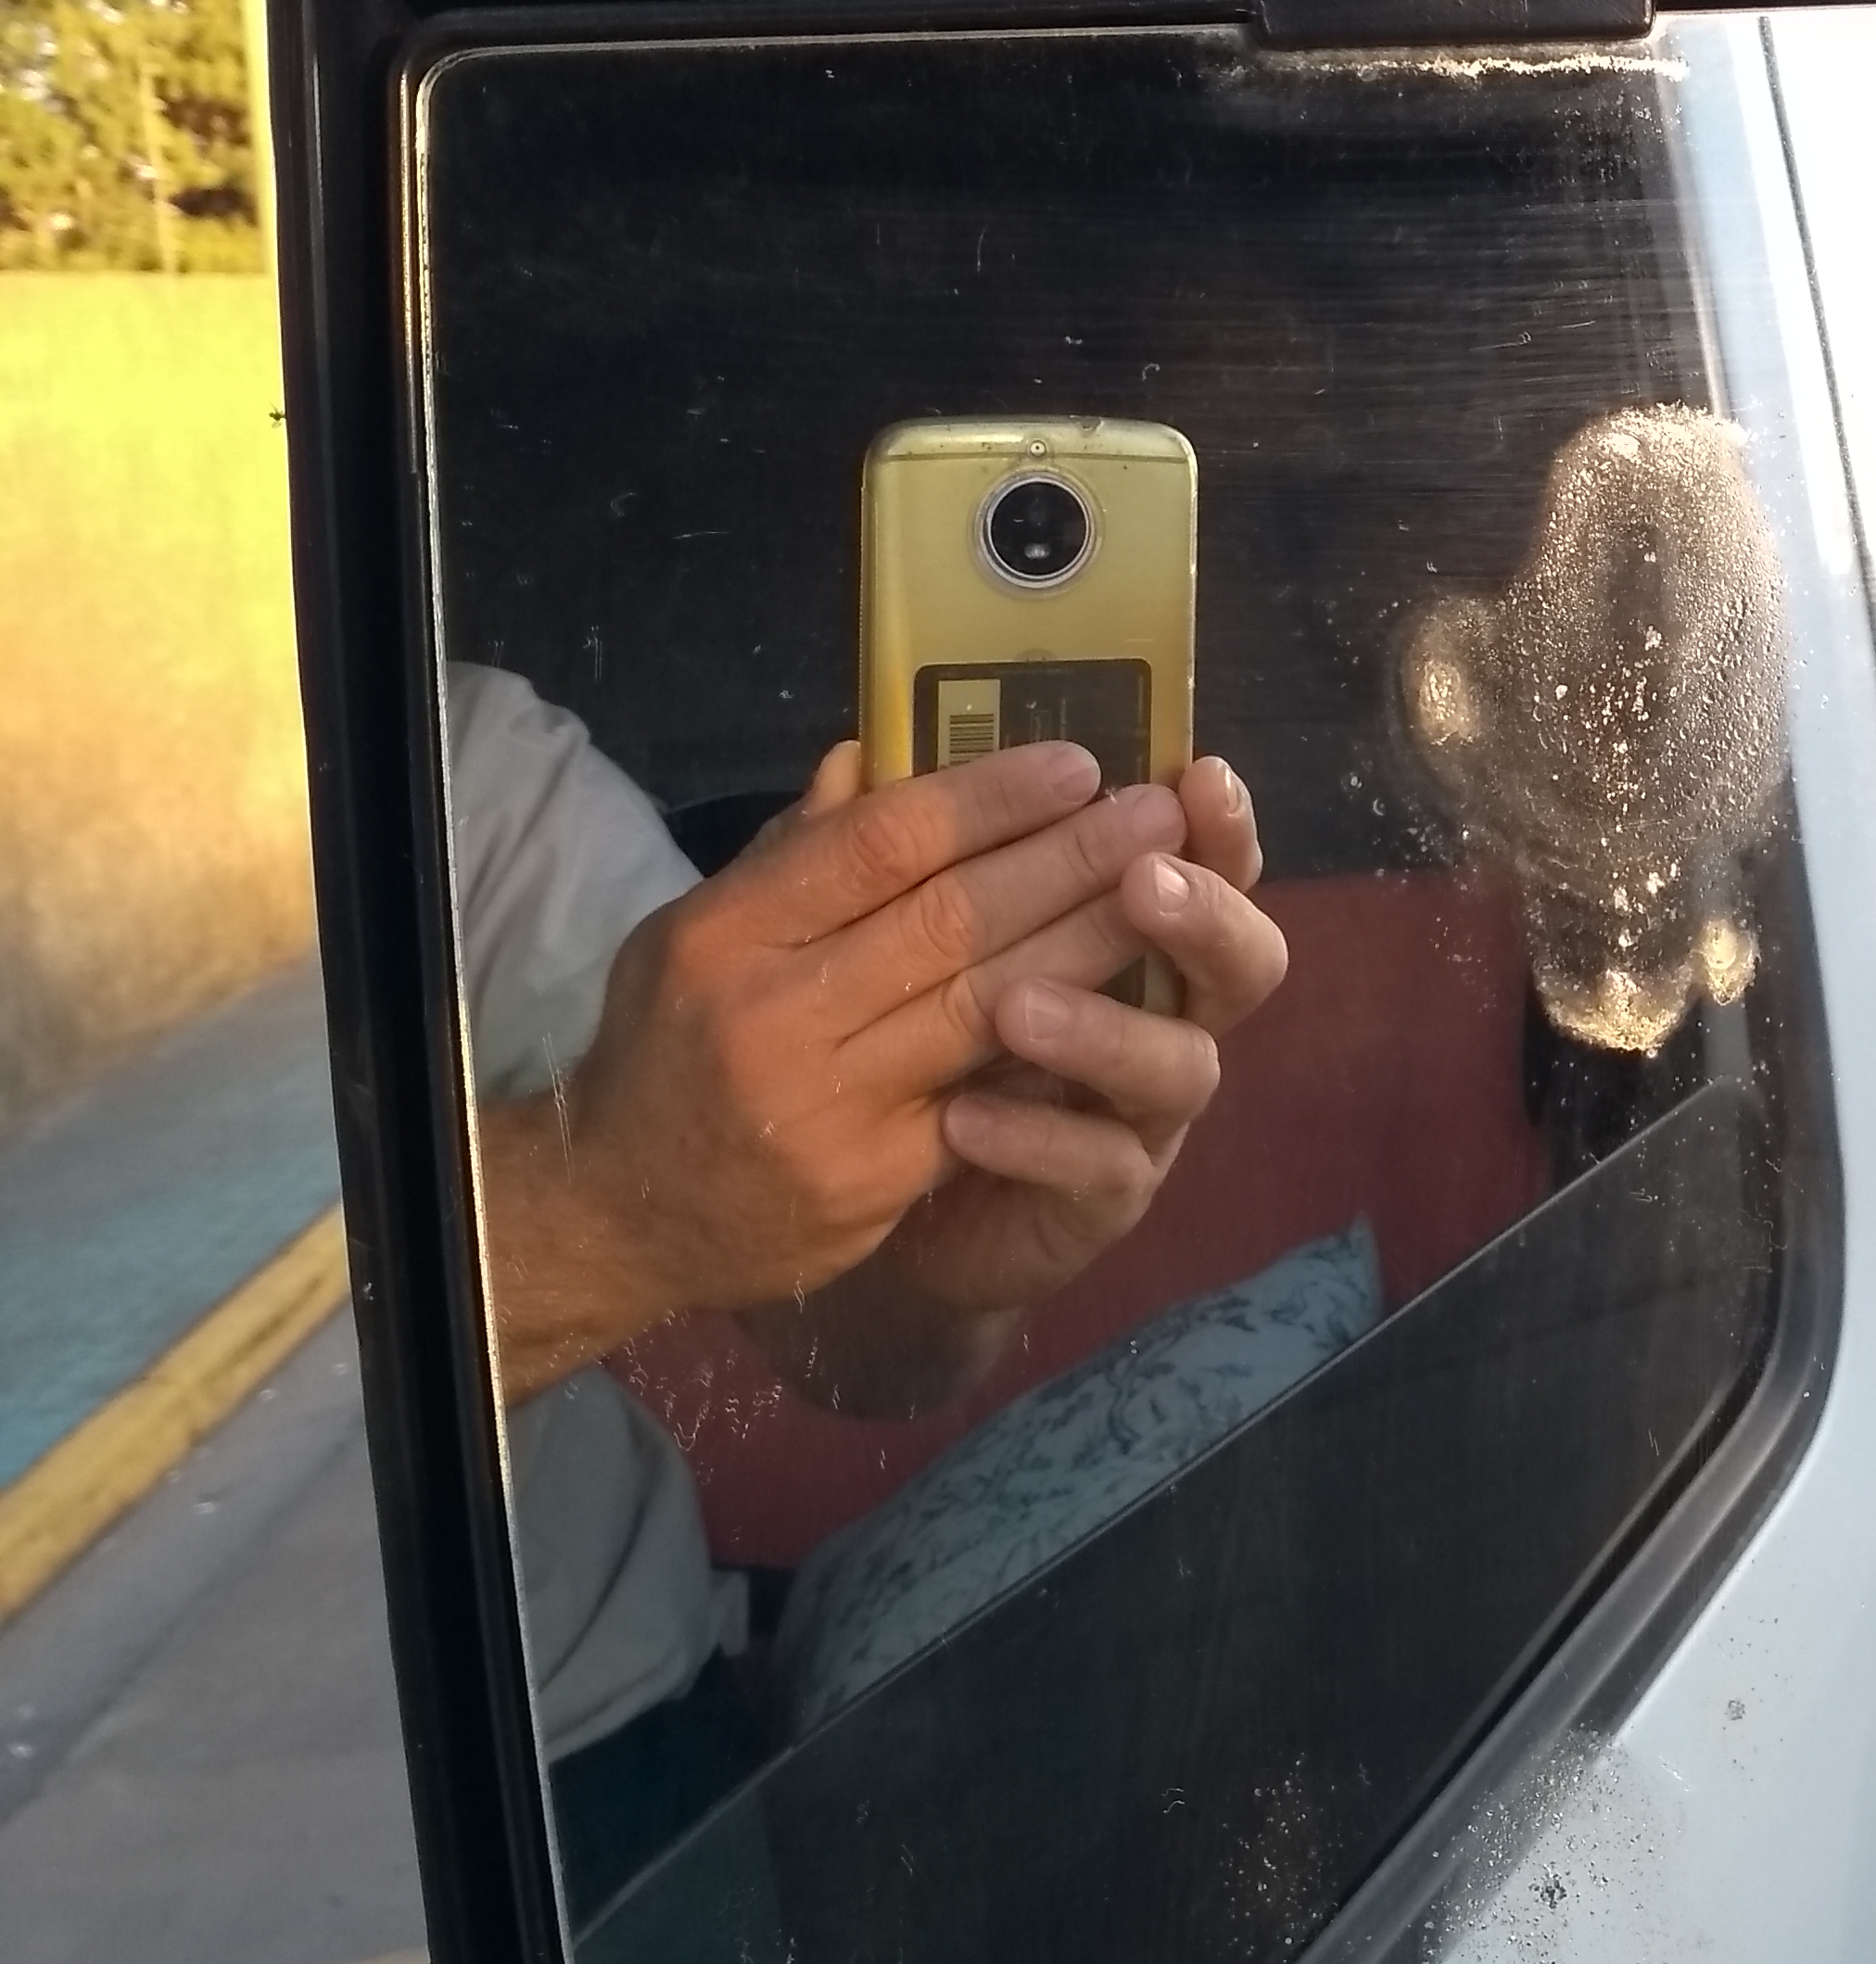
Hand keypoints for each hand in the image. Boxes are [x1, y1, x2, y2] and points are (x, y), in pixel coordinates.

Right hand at [472, 736, 1246, 1395]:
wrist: (620, 1212)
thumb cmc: (668, 1049)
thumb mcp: (693, 934)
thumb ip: (791, 852)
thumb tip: (868, 751)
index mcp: (727, 933)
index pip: (880, 842)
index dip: (990, 798)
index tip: (1076, 764)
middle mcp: (773, 1014)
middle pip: (950, 918)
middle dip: (1070, 859)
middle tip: (1158, 810)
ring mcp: (826, 1103)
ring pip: (984, 1003)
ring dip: (1090, 941)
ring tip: (1167, 888)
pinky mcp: (872, 1178)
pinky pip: (984, 1093)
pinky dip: (1056, 1043)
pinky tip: (1127, 1000)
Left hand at [869, 757, 1284, 1323]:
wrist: (878, 1189)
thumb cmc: (917, 1028)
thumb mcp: (896, 930)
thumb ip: (897, 852)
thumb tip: (855, 759)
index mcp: (1138, 926)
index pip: (1208, 861)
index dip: (1220, 824)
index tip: (1197, 776)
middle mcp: (1167, 1012)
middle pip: (1239, 959)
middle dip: (1199, 913)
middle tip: (1144, 879)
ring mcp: (1145, 1111)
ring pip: (1182, 1066)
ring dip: (1104, 1030)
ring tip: (1017, 1007)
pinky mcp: (1105, 1197)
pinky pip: (1098, 1169)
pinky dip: (1036, 1138)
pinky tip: (964, 1118)